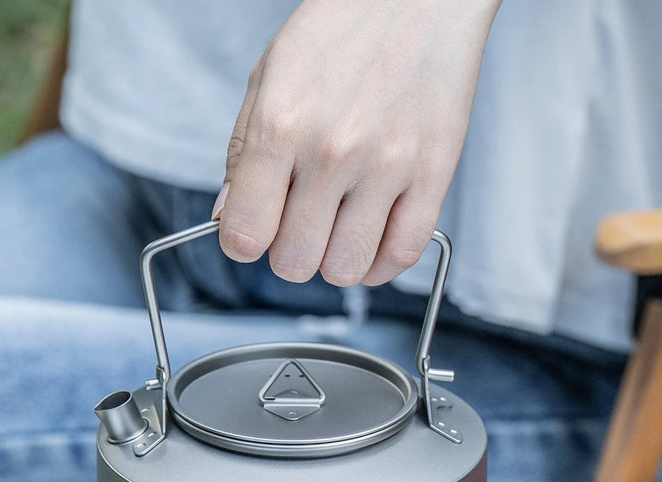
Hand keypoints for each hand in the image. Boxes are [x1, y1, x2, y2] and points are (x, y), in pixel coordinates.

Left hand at [214, 0, 498, 286]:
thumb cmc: (340, 31)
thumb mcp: (269, 78)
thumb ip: (243, 154)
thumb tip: (228, 218)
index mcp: (282, 125)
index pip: (246, 235)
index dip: (244, 242)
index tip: (254, 232)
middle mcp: (333, 151)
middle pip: (294, 263)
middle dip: (289, 253)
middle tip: (300, 225)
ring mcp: (387, 166)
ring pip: (345, 270)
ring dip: (335, 260)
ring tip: (338, 228)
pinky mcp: (434, 174)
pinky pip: (401, 255)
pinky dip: (380, 262)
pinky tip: (371, 238)